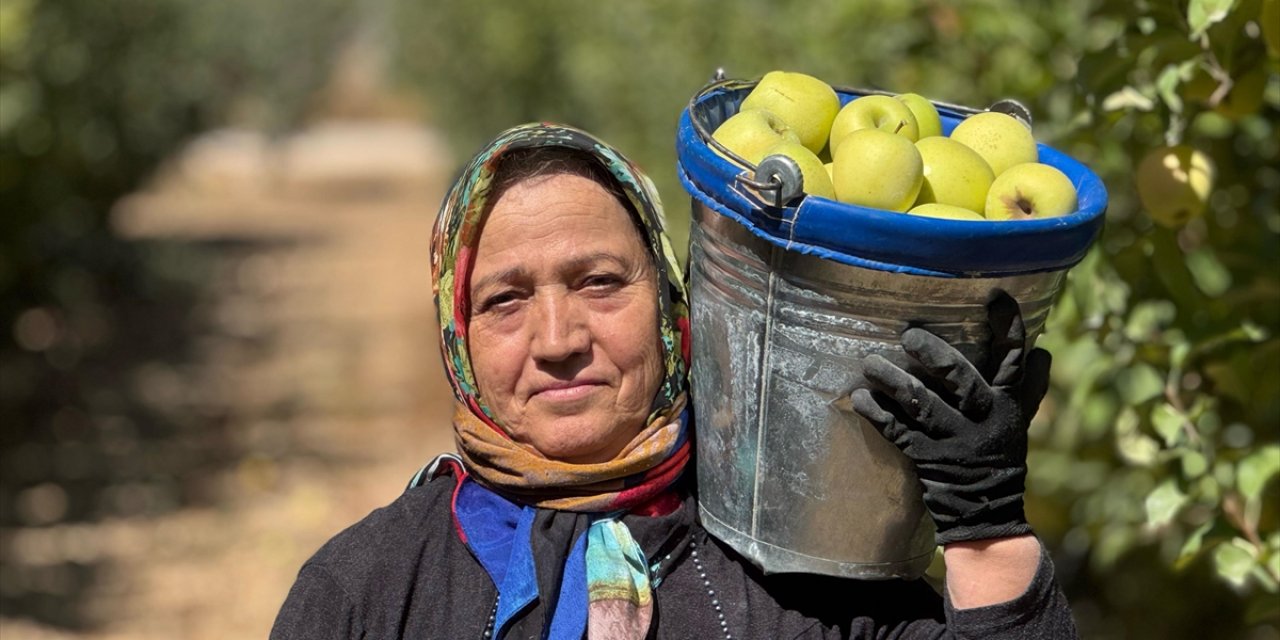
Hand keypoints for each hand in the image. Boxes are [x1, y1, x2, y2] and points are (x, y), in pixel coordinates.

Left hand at [850, 291, 1050, 544]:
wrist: (987, 514)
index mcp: (1008, 405)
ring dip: (893, 380)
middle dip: (934, 355)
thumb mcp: (1019, 421)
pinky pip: (897, 431)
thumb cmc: (1000, 456)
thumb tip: (1042, 348)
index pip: (1013, 359)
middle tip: (908, 334)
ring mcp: (954, 440)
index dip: (1008, 326)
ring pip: (921, 403)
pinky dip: (876, 413)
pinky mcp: (928, 458)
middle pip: (961, 379)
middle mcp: (983, 419)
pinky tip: (859, 397)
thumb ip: (1028, 386)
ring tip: (870, 362)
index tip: (995, 295)